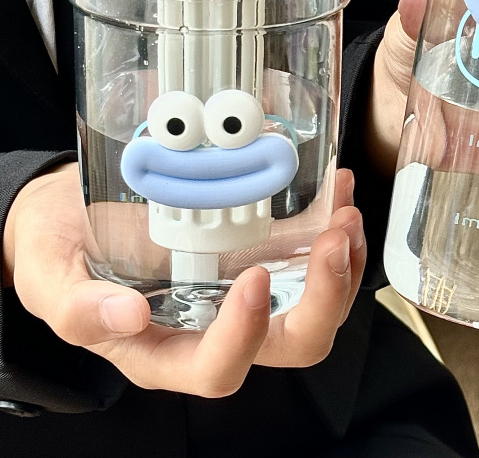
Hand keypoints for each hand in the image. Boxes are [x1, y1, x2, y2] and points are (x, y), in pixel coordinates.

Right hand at [2, 164, 364, 396]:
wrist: (74, 212)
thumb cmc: (62, 251)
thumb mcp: (53, 280)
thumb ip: (80, 308)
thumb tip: (128, 316)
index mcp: (168, 350)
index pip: (219, 368)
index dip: (245, 336)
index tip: (251, 280)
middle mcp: (219, 325)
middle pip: (294, 342)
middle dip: (327, 297)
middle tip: (334, 240)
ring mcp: (247, 287)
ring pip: (317, 301)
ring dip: (343, 263)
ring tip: (345, 212)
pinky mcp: (260, 251)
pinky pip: (313, 255)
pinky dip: (331, 225)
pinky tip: (335, 189)